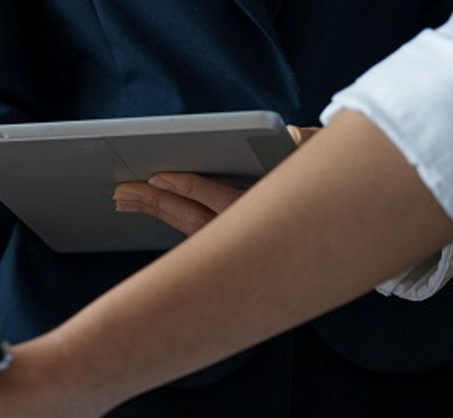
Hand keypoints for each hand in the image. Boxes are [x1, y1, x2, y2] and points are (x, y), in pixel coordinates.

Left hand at [113, 126, 319, 235]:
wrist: (330, 225)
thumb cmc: (326, 187)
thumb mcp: (323, 160)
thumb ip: (312, 143)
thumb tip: (292, 135)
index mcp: (266, 212)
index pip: (218, 200)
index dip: (187, 187)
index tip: (158, 177)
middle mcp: (247, 233)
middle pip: (192, 218)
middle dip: (156, 202)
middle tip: (122, 190)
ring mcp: (235, 244)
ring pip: (187, 228)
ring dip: (154, 211)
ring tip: (123, 200)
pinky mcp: (227, 248)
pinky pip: (190, 232)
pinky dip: (167, 217)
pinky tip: (148, 206)